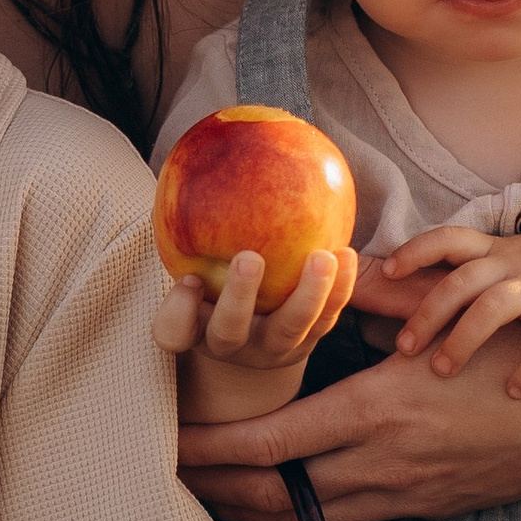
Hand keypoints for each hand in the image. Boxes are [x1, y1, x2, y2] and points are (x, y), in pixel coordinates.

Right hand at [154, 246, 356, 420]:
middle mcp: (232, 346)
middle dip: (239, 296)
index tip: (187, 279)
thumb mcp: (194, 275)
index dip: (178, 310)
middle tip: (248, 258)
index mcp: (195, 330)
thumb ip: (189, 243)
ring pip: (290, 329)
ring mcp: (273, 347)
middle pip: (230, 332)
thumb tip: (187, 173)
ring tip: (323, 257)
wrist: (254, 331)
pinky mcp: (308, 339)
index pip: (173, 331)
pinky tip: (346, 255)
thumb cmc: (214, 289)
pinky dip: (340, 288)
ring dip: (308, 294)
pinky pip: (326, 318)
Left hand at [176, 319, 520, 520]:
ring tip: (207, 500)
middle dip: (216, 494)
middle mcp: (388, 464)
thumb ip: (384, 308)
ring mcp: (412, 495)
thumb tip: (333, 285)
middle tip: (166, 483)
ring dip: (254, 513)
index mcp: (379, 413)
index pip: (270, 446)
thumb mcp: (447, 320)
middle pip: (277, 497)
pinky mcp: (433, 507)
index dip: (211, 450)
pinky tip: (284, 514)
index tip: (167, 448)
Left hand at [376, 224, 520, 394]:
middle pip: (459, 282)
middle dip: (427, 315)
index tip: (387, 272)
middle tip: (403, 349)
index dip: (415, 250)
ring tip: (442, 373)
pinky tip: (517, 393)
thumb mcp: (516, 259)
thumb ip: (476, 272)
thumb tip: (426, 302)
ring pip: (492, 308)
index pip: (448, 238)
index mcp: (496, 250)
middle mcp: (514, 263)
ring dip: (462, 342)